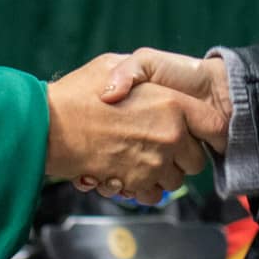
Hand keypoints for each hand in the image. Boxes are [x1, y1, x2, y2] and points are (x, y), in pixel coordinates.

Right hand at [44, 55, 209, 199]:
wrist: (46, 126)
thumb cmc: (76, 93)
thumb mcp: (113, 64)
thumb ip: (140, 74)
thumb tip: (157, 90)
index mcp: (171, 104)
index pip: (213, 125)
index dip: (207, 130)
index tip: (201, 134)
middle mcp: (169, 136)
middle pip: (196, 160)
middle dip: (182, 156)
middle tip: (158, 144)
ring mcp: (154, 163)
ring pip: (175, 180)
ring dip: (161, 173)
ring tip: (138, 157)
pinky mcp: (135, 184)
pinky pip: (153, 195)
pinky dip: (144, 188)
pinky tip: (128, 173)